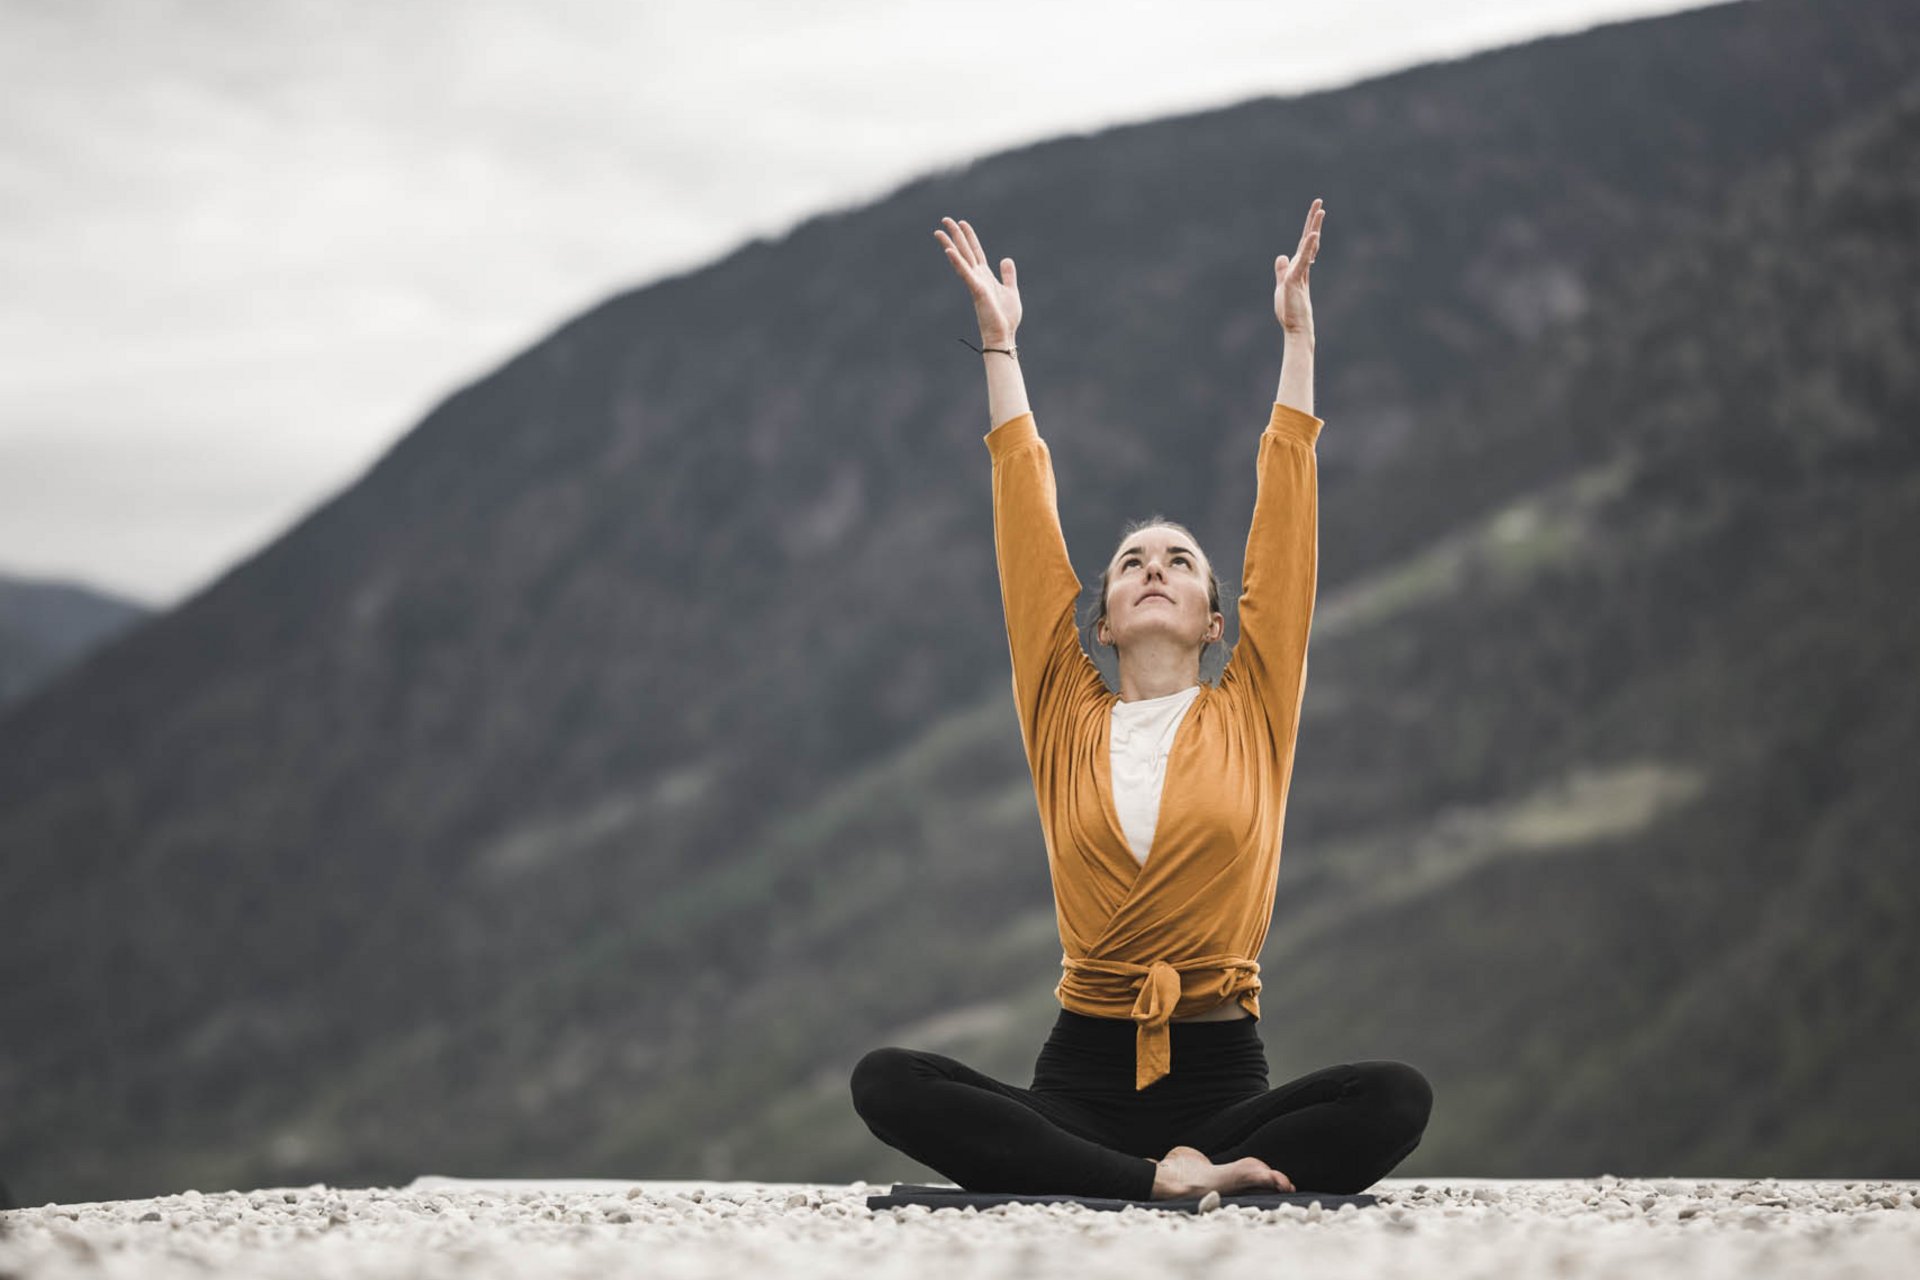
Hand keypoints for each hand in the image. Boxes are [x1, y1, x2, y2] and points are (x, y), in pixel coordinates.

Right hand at [935, 216, 1021, 342]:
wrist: (1003, 335)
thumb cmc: (1006, 317)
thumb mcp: (1010, 290)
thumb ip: (1007, 275)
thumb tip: (1005, 259)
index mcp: (985, 276)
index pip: (975, 251)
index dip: (969, 237)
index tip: (962, 223)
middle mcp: (977, 277)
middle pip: (965, 251)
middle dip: (955, 234)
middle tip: (944, 219)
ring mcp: (975, 283)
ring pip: (961, 259)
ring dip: (950, 244)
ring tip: (939, 231)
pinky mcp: (976, 290)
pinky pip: (965, 274)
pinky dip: (957, 262)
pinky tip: (949, 251)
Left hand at [1274, 198, 1321, 336]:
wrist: (1296, 327)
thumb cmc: (1290, 310)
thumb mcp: (1282, 285)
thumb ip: (1282, 270)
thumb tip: (1282, 255)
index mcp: (1298, 266)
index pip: (1304, 242)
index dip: (1309, 227)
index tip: (1316, 211)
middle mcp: (1302, 266)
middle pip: (1309, 239)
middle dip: (1313, 220)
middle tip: (1320, 201)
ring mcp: (1300, 272)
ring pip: (1308, 246)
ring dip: (1314, 227)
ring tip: (1321, 211)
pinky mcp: (1296, 279)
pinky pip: (1303, 260)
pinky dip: (1308, 247)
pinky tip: (1313, 235)